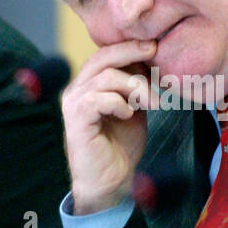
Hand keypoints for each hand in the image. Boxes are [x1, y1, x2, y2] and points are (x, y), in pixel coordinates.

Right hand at [62, 39, 157, 214]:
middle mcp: (77, 90)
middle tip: (154, 51)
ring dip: (135, 87)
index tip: (155, 45)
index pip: (105, 53)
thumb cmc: (120, 147)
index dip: (129, 46)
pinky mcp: (75, 120)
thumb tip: (151, 60)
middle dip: (131, 51)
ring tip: (152, 103)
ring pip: (106, 77)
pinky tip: (128, 114)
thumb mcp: (135, 108)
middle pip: (102, 56)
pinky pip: (98, 98)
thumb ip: (136, 86)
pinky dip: (119, 103)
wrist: (110, 182)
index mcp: (89, 84)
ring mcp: (73, 104)